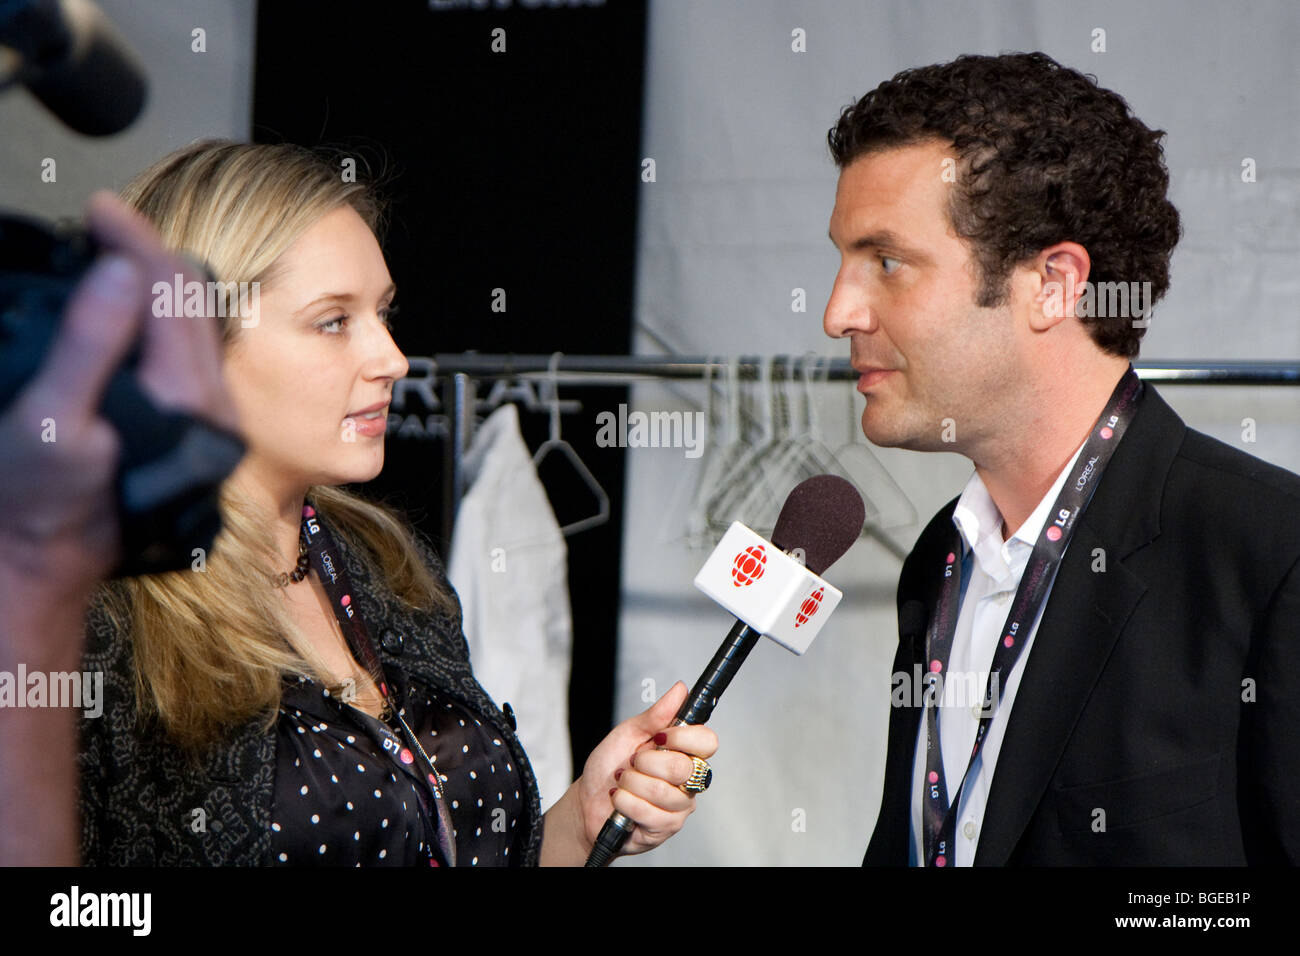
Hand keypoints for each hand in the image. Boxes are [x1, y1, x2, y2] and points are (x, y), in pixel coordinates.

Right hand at [0, 191, 236, 599]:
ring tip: (114, 249)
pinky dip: (161, 315)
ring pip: (195, 325)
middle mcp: (211, 406)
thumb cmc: (42, 501)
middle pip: (193, 303)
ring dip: (157, 282)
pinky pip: (189, 350)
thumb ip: (88, 345)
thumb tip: (119, 272)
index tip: (102, 208)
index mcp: (184, 398)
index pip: (173, 293)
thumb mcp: (51, 420)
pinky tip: (131, 304)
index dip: (136, 241)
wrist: (53, 563)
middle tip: (105, 220)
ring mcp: (208, 417)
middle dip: (149, 254)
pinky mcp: (194, 426)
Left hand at [575, 680, 718, 855]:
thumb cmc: (609, 768)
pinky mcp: (666, 827)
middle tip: (632, 763)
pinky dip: (624, 802)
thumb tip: (681, 690)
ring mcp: (679, 806)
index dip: (684, 737)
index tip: (660, 736)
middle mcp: (687, 780)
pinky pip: (647, 811)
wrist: (587, 802)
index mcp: (683, 752)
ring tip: (623, 784)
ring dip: (631, 784)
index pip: (707, 742)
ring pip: (662, 791)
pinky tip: (620, 801)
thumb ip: (656, 714)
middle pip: (682, 767)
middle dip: (646, 762)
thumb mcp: (628, 733)